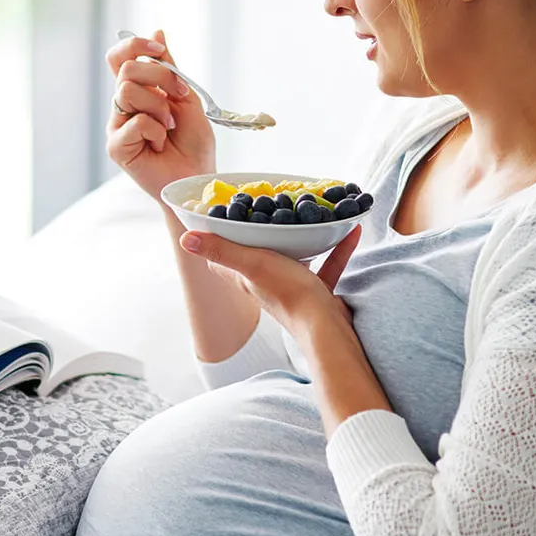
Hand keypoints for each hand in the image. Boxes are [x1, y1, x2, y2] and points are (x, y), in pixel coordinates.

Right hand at [106, 31, 215, 200]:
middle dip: (160, 78)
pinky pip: (135, 122)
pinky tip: (160, 144)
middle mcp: (123, 105)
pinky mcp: (116, 146)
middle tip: (178, 99)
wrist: (197, 175)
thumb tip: (157, 30)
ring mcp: (117, 125)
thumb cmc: (193, 142)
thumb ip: (169, 67)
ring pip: (127, 91)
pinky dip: (156, 131)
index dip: (135, 45)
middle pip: (127, 69)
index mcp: (138, 90)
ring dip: (159, 108)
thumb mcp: (186, 97)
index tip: (160, 50)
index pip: (120, 56)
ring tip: (169, 127)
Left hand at [176, 225, 361, 336]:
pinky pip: (327, 266)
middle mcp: (265, 284)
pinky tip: (350, 230)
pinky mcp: (317, 293)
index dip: (218, 241)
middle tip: (268, 208)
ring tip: (309, 214)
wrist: (326, 327)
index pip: (223, 261)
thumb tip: (185, 239)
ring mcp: (292, 289)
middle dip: (261, 234)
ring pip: (293, 259)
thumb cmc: (287, 294)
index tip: (222, 217)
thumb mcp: (253, 264)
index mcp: (246, 277)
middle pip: (257, 256)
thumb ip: (222, 250)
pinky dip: (337, 249)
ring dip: (301, 239)